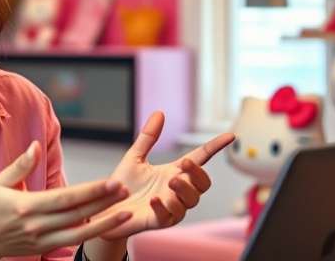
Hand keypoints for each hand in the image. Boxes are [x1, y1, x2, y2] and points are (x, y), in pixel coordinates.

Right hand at [0, 141, 133, 258]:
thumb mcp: (1, 181)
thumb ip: (21, 164)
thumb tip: (35, 145)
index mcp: (27, 205)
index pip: (65, 198)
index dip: (90, 191)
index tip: (111, 181)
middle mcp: (37, 225)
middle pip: (77, 214)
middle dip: (103, 202)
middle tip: (125, 190)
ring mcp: (43, 239)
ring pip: (80, 232)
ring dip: (105, 222)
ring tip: (127, 211)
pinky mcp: (46, 248)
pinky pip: (74, 241)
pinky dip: (92, 233)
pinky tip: (109, 224)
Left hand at [98, 112, 234, 239]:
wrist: (105, 209)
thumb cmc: (122, 185)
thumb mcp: (134, 157)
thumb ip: (148, 138)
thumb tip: (160, 113)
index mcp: (173, 172)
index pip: (200, 159)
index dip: (214, 147)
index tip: (229, 136)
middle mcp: (176, 190)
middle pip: (203, 183)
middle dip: (197, 174)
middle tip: (184, 164)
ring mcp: (170, 207)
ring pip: (190, 201)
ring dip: (184, 190)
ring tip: (170, 182)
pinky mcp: (157, 221)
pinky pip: (168, 217)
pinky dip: (164, 208)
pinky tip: (155, 200)